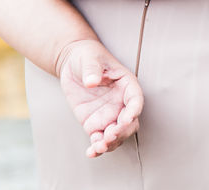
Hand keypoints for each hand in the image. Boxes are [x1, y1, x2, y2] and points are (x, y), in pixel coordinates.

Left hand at [56, 38, 143, 158]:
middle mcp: (120, 103)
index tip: (127, 117)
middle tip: (110, 135)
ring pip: (116, 135)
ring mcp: (108, 115)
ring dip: (111, 143)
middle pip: (129, 123)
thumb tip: (91, 81)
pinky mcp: (95, 124)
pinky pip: (99, 139)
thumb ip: (92, 70)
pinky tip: (91, 152)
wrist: (73, 63)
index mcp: (126, 85)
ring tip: (99, 147)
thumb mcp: (90, 58)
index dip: (134, 110)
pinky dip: (97, 148)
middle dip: (122, 132)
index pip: (135, 100)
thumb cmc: (88, 56)